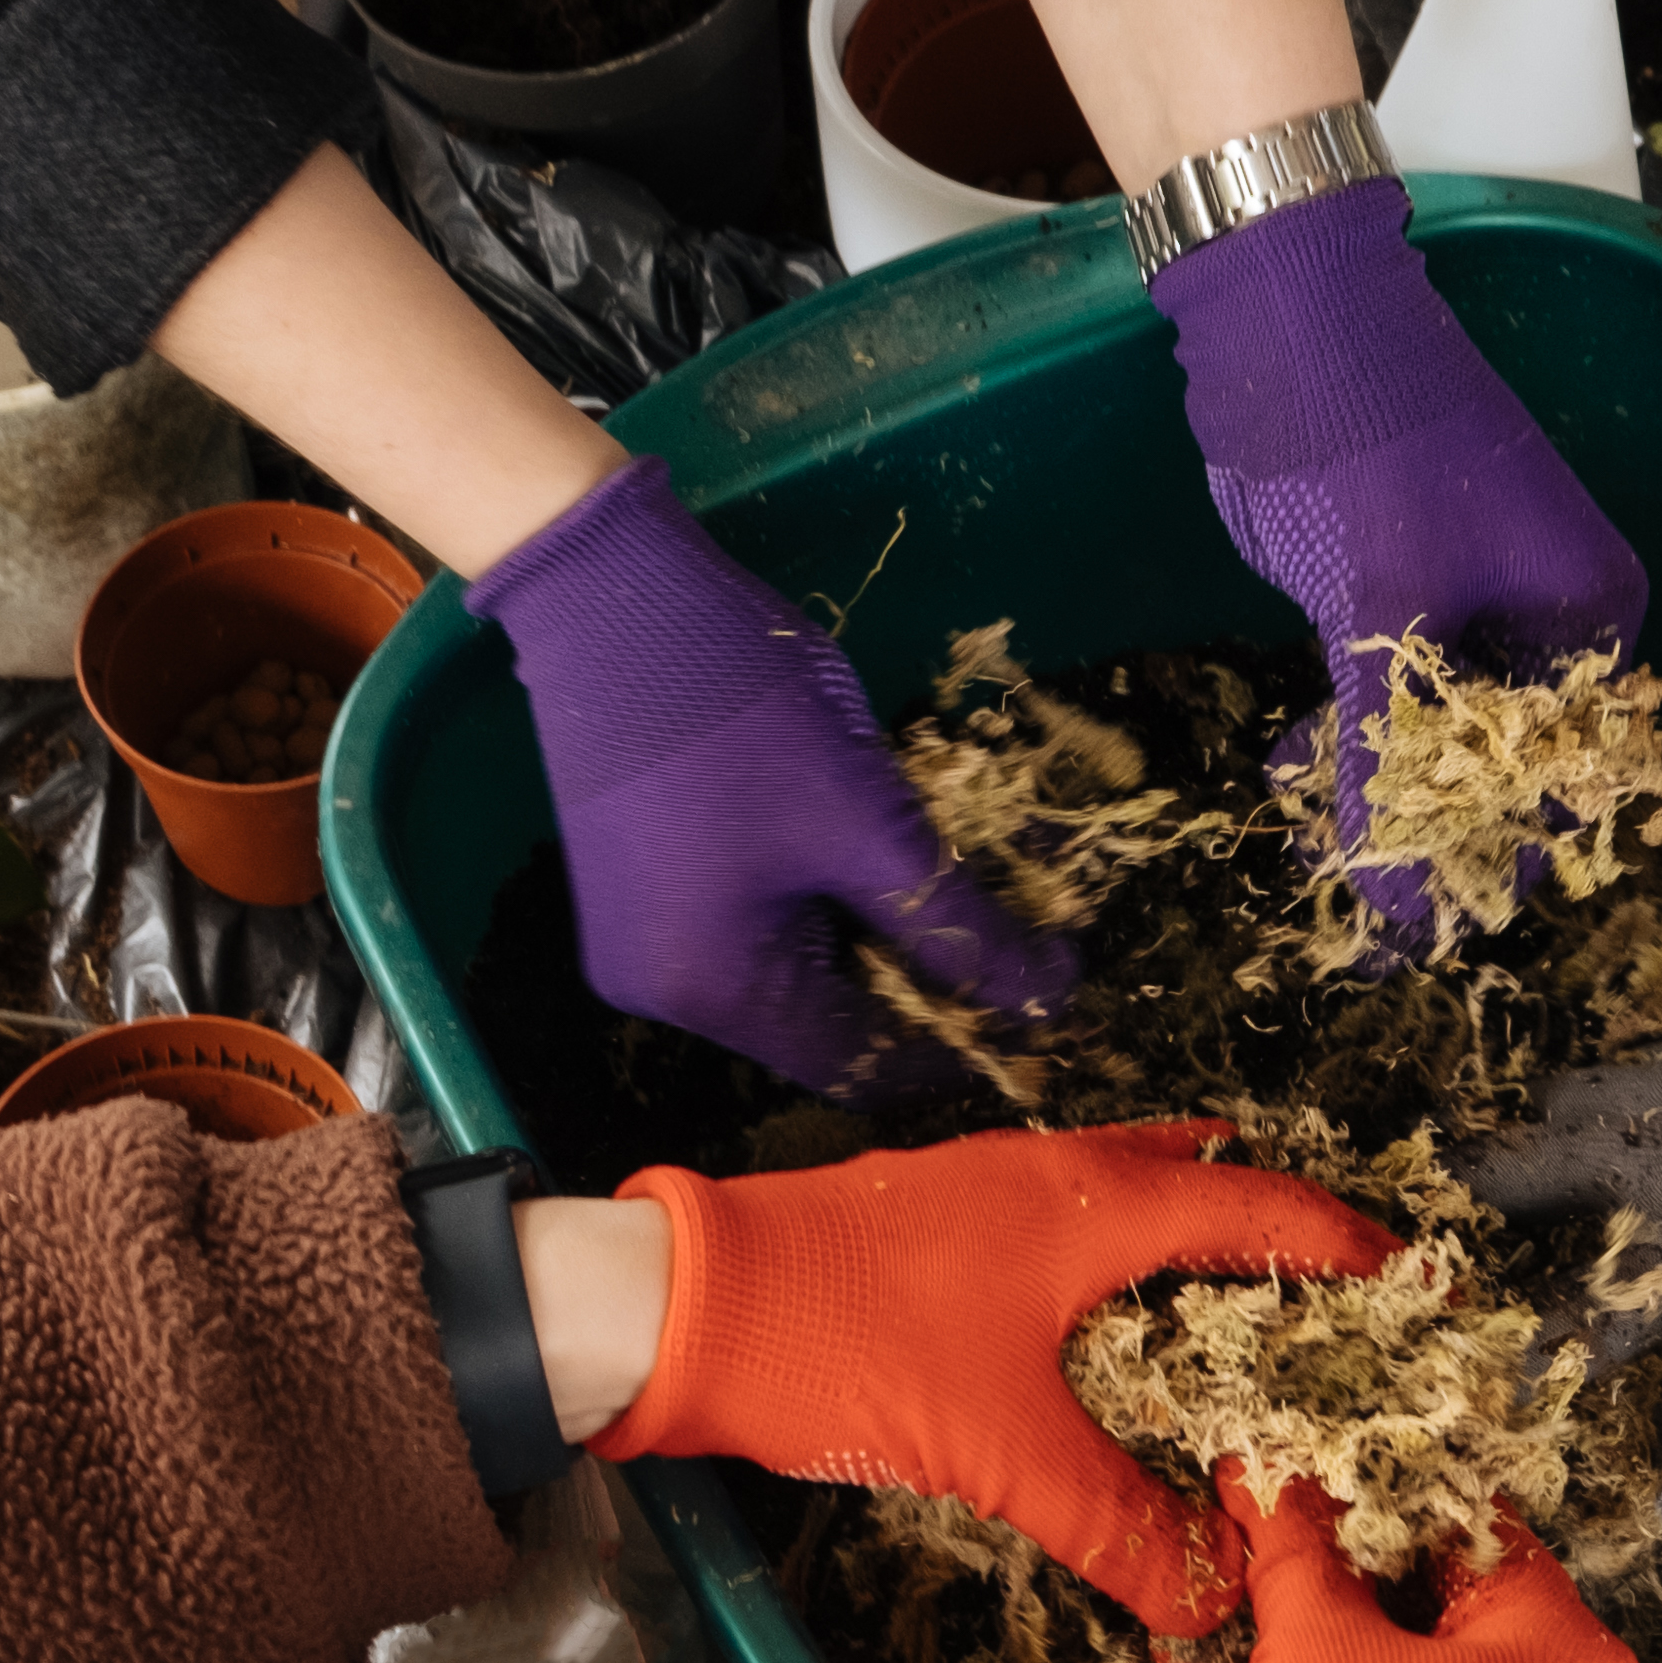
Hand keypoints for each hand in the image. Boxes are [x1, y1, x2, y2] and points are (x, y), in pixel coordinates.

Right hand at [467, 459, 1065, 1094]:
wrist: (614, 593)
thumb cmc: (743, 711)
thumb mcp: (870, 827)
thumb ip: (960, 927)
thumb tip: (1047, 998)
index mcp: (713, 993)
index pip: (862, 1069)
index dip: (960, 1043)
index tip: (1040, 1000)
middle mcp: (664, 989)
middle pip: (829, 1023)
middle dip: (928, 976)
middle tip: (1014, 926)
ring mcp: (645, 935)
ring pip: (800, 967)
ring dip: (885, 927)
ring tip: (965, 876)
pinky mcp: (645, 883)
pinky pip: (759, 920)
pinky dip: (831, 895)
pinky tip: (885, 847)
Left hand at [589, 1122, 1398, 1640]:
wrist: (680, 1304)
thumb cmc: (848, 1348)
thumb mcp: (997, 1452)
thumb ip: (1113, 1525)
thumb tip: (1208, 1595)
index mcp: (1090, 1206)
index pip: (1254, 1205)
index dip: (1336, 1239)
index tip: (1400, 1269)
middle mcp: (1047, 1172)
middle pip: (1192, 1169)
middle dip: (1264, 1212)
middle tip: (1321, 1270)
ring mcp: (982, 1183)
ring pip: (1117, 1182)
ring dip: (1180, 1221)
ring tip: (1224, 1282)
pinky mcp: (928, 1212)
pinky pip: (1058, 1208)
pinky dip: (1107, 1243)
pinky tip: (1089, 1307)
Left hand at [1148, 180, 1646, 937]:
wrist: (1289, 317)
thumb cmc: (1370, 446)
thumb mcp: (1384, 613)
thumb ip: (1384, 759)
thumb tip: (1393, 899)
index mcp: (1591, 612)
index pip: (1572, 772)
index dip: (1505, 853)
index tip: (1434, 922)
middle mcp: (1546, 617)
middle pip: (1504, 766)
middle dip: (1432, 831)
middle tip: (1361, 902)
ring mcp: (1468, 606)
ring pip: (1433, 738)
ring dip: (1374, 790)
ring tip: (1306, 832)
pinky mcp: (1392, 599)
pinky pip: (1382, 701)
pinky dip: (1341, 741)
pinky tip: (1289, 768)